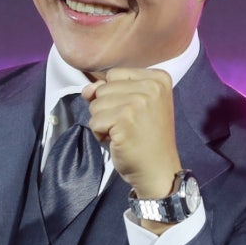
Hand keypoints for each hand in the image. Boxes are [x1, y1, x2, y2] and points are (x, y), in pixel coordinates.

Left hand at [82, 66, 181, 201]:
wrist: (158, 170)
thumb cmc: (145, 139)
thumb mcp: (132, 106)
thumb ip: (110, 90)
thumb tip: (87, 89)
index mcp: (158, 78)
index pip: (114, 74)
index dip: (114, 95)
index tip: (133, 113)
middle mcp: (151, 86)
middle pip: (103, 88)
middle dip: (107, 110)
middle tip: (129, 126)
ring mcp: (139, 102)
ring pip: (96, 104)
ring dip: (103, 123)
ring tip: (123, 133)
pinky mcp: (125, 119)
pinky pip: (94, 121)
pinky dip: (100, 134)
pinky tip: (118, 141)